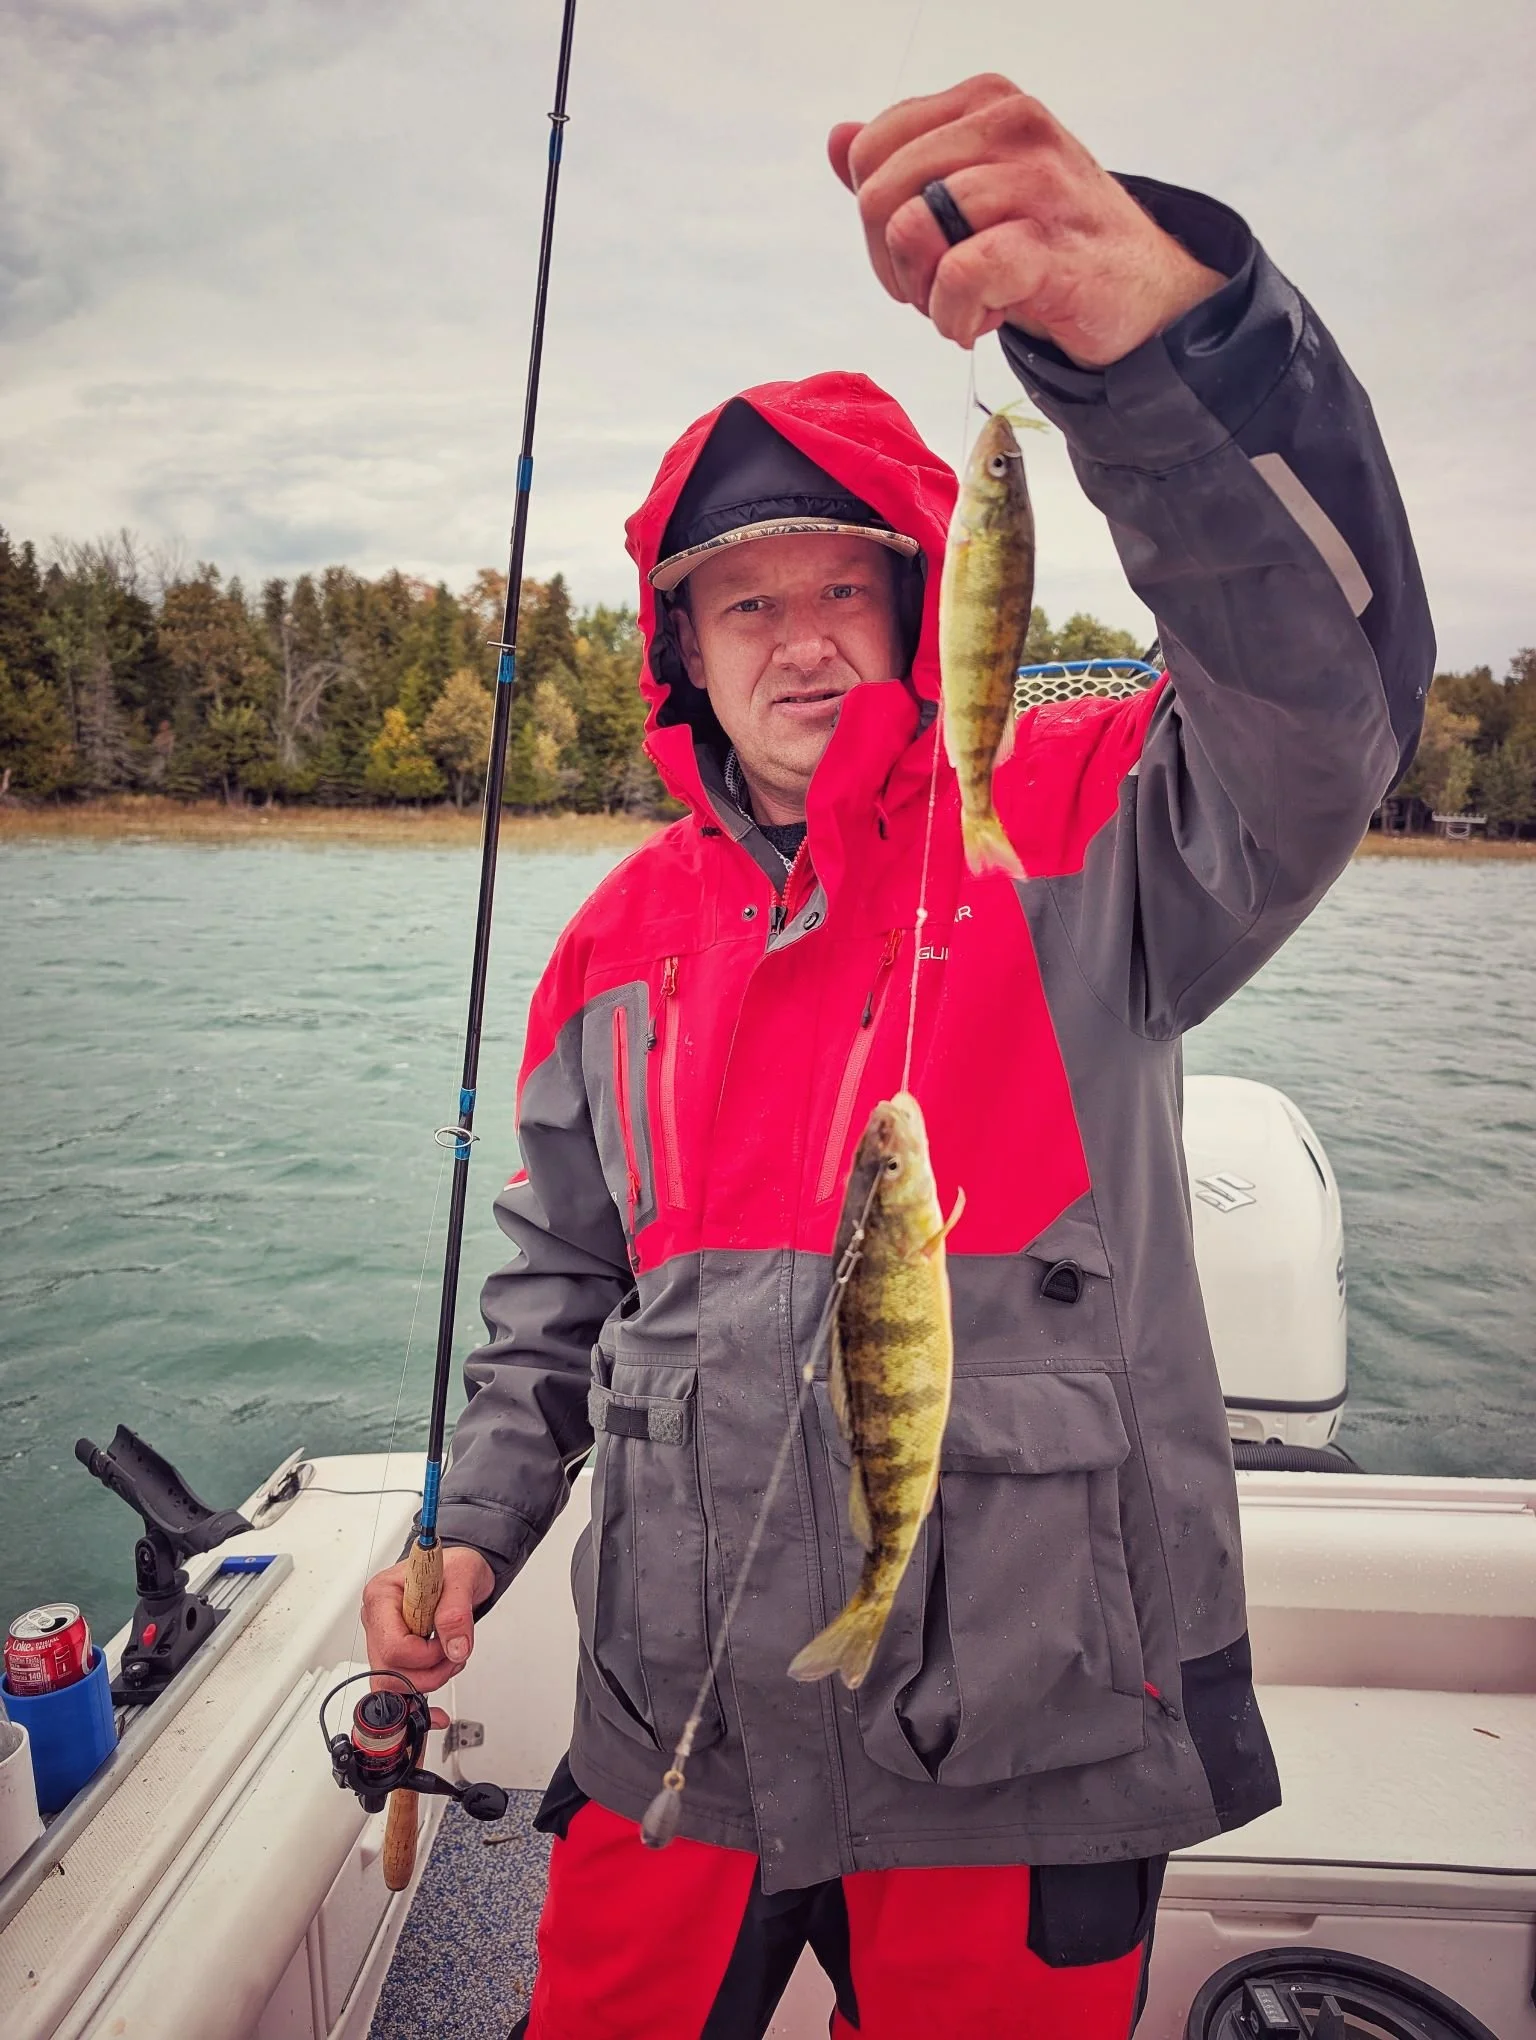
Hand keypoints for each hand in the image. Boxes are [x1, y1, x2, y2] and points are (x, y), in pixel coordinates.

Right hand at [361, 1544, 495, 1729]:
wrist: (459, 1571)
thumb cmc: (454, 1567)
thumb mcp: (463, 1576)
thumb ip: (457, 1612)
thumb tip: (455, 1647)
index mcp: (382, 1594)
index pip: (392, 1645)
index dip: (425, 1655)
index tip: (448, 1643)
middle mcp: (377, 1619)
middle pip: (387, 1671)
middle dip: (428, 1673)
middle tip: (454, 1655)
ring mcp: (382, 1639)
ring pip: (390, 1684)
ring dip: (428, 1682)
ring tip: (451, 1660)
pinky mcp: (394, 1654)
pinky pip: (395, 1689)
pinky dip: (416, 1702)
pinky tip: (434, 1712)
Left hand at [828, 75, 1224, 367]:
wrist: (1141, 290)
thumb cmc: (1050, 240)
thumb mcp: (972, 189)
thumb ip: (905, 164)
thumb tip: (839, 139)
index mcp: (984, 102)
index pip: (870, 150)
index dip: (874, 219)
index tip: (917, 252)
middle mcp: (1011, 125)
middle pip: (880, 195)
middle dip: (891, 263)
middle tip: (936, 290)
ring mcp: (1035, 182)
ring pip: (912, 231)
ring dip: (924, 296)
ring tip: (965, 307)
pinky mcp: (1050, 245)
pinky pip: (959, 275)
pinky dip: (954, 317)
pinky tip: (982, 323)